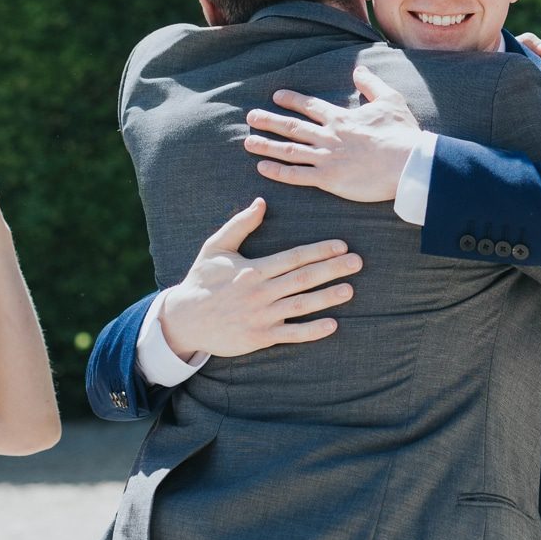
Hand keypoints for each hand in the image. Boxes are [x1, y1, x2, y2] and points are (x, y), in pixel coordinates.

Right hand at [160, 197, 361, 358]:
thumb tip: (261, 202)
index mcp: (253, 269)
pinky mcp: (260, 337)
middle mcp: (260, 292)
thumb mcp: (215, 247)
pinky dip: (312, 331)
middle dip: (333, 269)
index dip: (320, 250)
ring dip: (328, 297)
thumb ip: (240, 225)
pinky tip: (332, 325)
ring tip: (350, 289)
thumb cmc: (202, 280)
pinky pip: (291, 334)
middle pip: (303, 279)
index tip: (341, 245)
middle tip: (357, 262)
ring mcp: (262, 316)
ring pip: (301, 305)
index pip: (294, 257)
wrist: (183, 320)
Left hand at [244, 66, 422, 202]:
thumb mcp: (390, 100)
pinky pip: (297, 175)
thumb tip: (359, 70)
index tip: (276, 97)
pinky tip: (262, 168)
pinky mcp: (328, 179)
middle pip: (292, 126)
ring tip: (248, 142)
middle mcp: (328, 135)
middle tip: (251, 117)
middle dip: (269, 121)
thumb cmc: (402, 134)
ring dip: (266, 145)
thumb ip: (371, 84)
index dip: (292, 100)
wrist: (407, 163)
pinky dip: (278, 172)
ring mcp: (326, 158)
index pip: (310, 106)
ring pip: (288, 150)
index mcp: (341, 118)